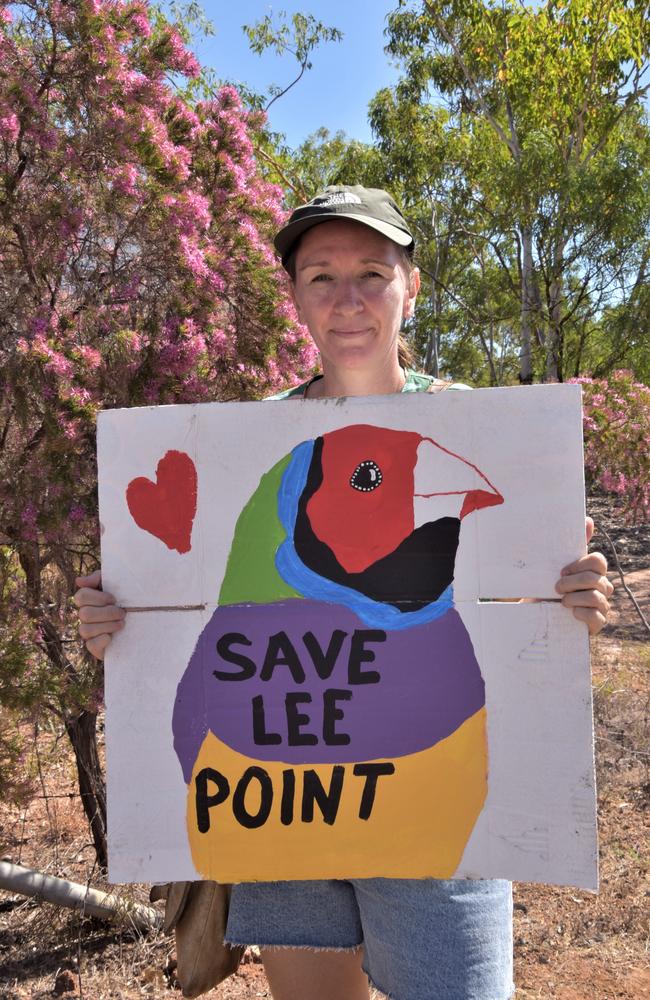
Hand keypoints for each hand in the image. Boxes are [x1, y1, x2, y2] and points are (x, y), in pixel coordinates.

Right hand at [73, 569, 125, 659]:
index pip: (81, 596)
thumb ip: (99, 578)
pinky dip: (101, 640)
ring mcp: (89, 632)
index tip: (114, 599)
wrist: (144, 622)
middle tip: (123, 613)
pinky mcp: (96, 647)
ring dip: (107, 626)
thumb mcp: (117, 584)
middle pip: (84, 614)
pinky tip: (111, 637)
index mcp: (89, 600)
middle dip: (107, 613)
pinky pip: (90, 645)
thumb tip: (79, 581)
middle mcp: (85, 616)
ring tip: (123, 623)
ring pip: (86, 630)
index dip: (98, 598)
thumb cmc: (127, 599)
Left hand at [554, 517, 613, 635]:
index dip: (579, 564)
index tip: (561, 571)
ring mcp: (602, 606)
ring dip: (573, 599)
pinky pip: (595, 616)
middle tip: (556, 588)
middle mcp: (602, 587)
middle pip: (594, 578)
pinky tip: (570, 614)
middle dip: (571, 583)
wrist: (538, 615)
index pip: (598, 560)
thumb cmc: (548, 589)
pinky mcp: (598, 623)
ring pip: (595, 596)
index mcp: (593, 572)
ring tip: (561, 602)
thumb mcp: (554, 567)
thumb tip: (588, 520)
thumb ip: (570, 545)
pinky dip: (579, 614)